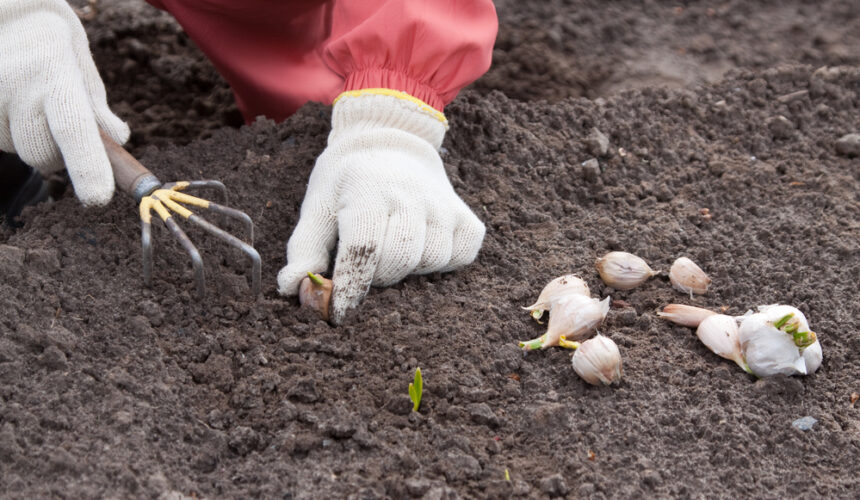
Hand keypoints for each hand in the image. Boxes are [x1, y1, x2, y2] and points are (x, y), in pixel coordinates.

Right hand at [0, 0, 128, 205]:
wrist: (4, 13)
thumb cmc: (50, 45)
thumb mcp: (80, 67)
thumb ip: (97, 109)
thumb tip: (118, 140)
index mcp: (55, 72)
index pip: (74, 129)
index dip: (87, 167)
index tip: (98, 199)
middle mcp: (16, 85)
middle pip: (43, 155)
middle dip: (56, 152)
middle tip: (53, 120)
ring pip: (16, 150)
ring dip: (26, 138)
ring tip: (24, 100)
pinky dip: (7, 132)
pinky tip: (9, 102)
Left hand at [278, 91, 484, 323]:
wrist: (392, 143)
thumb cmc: (348, 184)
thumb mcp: (318, 206)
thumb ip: (304, 249)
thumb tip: (292, 289)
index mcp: (367, 190)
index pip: (363, 248)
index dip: (350, 286)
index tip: (338, 313)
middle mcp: (411, 194)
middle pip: (399, 259)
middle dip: (377, 275)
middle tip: (367, 263)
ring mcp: (444, 206)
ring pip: (431, 260)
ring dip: (409, 269)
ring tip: (393, 249)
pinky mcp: (468, 218)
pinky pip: (460, 257)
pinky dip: (441, 263)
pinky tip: (422, 247)